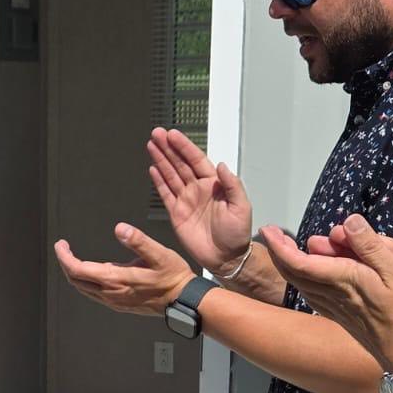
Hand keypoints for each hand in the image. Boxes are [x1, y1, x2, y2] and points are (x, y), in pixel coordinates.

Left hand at [54, 223, 193, 315]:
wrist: (183, 300)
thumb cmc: (173, 278)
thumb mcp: (159, 254)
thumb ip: (138, 241)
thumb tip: (121, 229)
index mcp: (116, 279)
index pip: (78, 270)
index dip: (64, 257)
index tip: (61, 245)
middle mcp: (111, 293)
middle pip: (76, 281)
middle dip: (66, 264)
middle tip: (64, 250)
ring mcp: (114, 301)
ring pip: (84, 289)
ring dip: (75, 274)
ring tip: (74, 260)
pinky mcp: (120, 305)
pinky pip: (94, 295)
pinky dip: (87, 282)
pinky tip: (94, 274)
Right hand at [147, 128, 252, 275]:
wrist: (226, 258)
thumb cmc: (237, 234)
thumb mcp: (241, 207)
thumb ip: (232, 185)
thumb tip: (222, 165)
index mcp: (214, 184)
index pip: (196, 160)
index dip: (184, 146)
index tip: (173, 135)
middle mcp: (198, 189)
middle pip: (180, 163)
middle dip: (168, 148)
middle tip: (157, 134)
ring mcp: (186, 200)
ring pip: (170, 175)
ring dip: (160, 160)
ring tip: (151, 145)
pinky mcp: (176, 213)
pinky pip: (165, 193)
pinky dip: (158, 181)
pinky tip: (153, 169)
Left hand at [261, 214, 392, 372]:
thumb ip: (371, 247)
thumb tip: (348, 222)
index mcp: (343, 281)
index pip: (299, 262)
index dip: (280, 246)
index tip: (268, 230)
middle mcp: (333, 296)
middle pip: (294, 273)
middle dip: (279, 252)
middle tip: (274, 233)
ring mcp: (336, 309)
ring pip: (302, 285)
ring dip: (291, 265)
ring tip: (289, 247)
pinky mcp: (343, 318)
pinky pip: (314, 296)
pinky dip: (305, 280)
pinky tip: (310, 276)